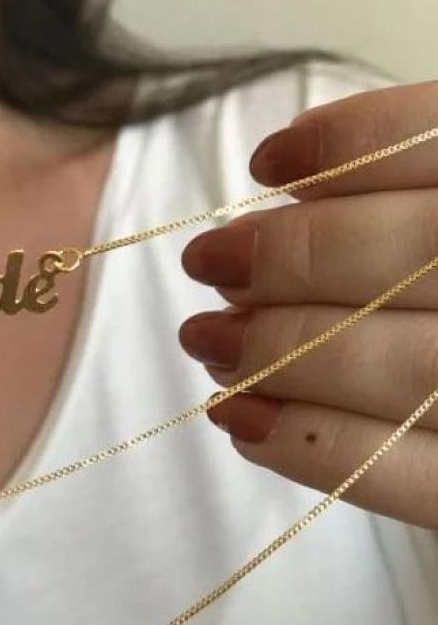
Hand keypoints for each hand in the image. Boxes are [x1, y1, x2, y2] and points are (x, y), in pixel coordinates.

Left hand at [178, 79, 437, 527]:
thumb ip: (420, 194)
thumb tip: (295, 193)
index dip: (363, 145)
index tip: (271, 161)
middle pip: (423, 258)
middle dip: (297, 257)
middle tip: (208, 260)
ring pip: (409, 369)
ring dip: (286, 354)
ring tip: (210, 342)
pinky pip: (411, 479)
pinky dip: (312, 449)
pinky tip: (243, 423)